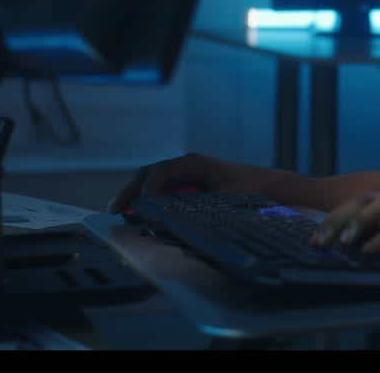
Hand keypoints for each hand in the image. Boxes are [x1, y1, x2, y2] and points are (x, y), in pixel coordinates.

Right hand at [106, 152, 254, 213]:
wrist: (264, 186)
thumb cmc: (249, 188)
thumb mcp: (230, 197)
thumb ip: (208, 205)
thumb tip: (185, 216)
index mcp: (195, 163)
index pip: (164, 170)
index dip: (151, 185)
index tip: (142, 202)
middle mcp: (185, 166)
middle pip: (150, 173)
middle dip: (132, 190)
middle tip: (116, 208)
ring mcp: (182, 175)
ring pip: (150, 181)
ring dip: (134, 195)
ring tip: (118, 211)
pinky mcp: (182, 186)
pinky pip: (159, 190)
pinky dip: (144, 200)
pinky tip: (134, 213)